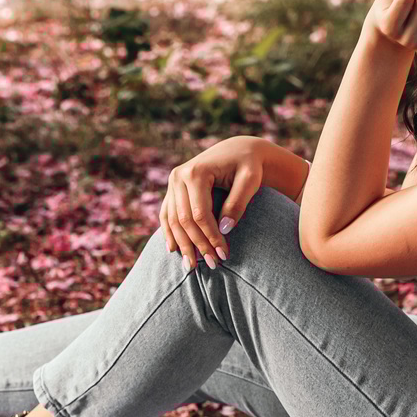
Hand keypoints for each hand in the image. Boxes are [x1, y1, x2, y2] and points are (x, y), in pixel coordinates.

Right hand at [161, 137, 267, 268]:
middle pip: (183, 220)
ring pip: (172, 220)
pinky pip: (167, 213)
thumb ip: (237, 203)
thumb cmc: (249, 165)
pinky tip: (173, 250)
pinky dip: (169, 232)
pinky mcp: (173, 187)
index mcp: (196, 172)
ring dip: (182, 244)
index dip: (210, 237)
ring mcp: (173, 181)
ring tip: (192, 266)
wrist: (240, 150)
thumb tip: (224, 229)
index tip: (224, 255)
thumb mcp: (250, 181)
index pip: (200, 214)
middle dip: (197, 245)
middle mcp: (178, 176)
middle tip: (212, 265)